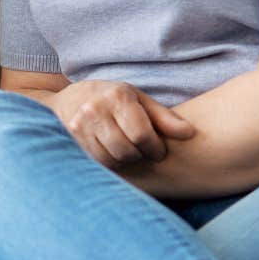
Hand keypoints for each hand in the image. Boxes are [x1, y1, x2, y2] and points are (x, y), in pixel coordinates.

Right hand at [49, 79, 195, 168]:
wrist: (68, 100)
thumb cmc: (112, 99)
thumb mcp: (139, 100)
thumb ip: (164, 118)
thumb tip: (189, 133)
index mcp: (117, 96)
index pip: (142, 135)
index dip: (155, 149)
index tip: (159, 151)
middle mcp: (95, 109)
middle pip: (126, 151)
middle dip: (139, 156)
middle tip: (142, 151)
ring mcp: (79, 126)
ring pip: (111, 160)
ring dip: (124, 161)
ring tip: (127, 150)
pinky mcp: (70, 141)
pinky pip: (97, 163)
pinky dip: (108, 162)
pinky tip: (111, 152)